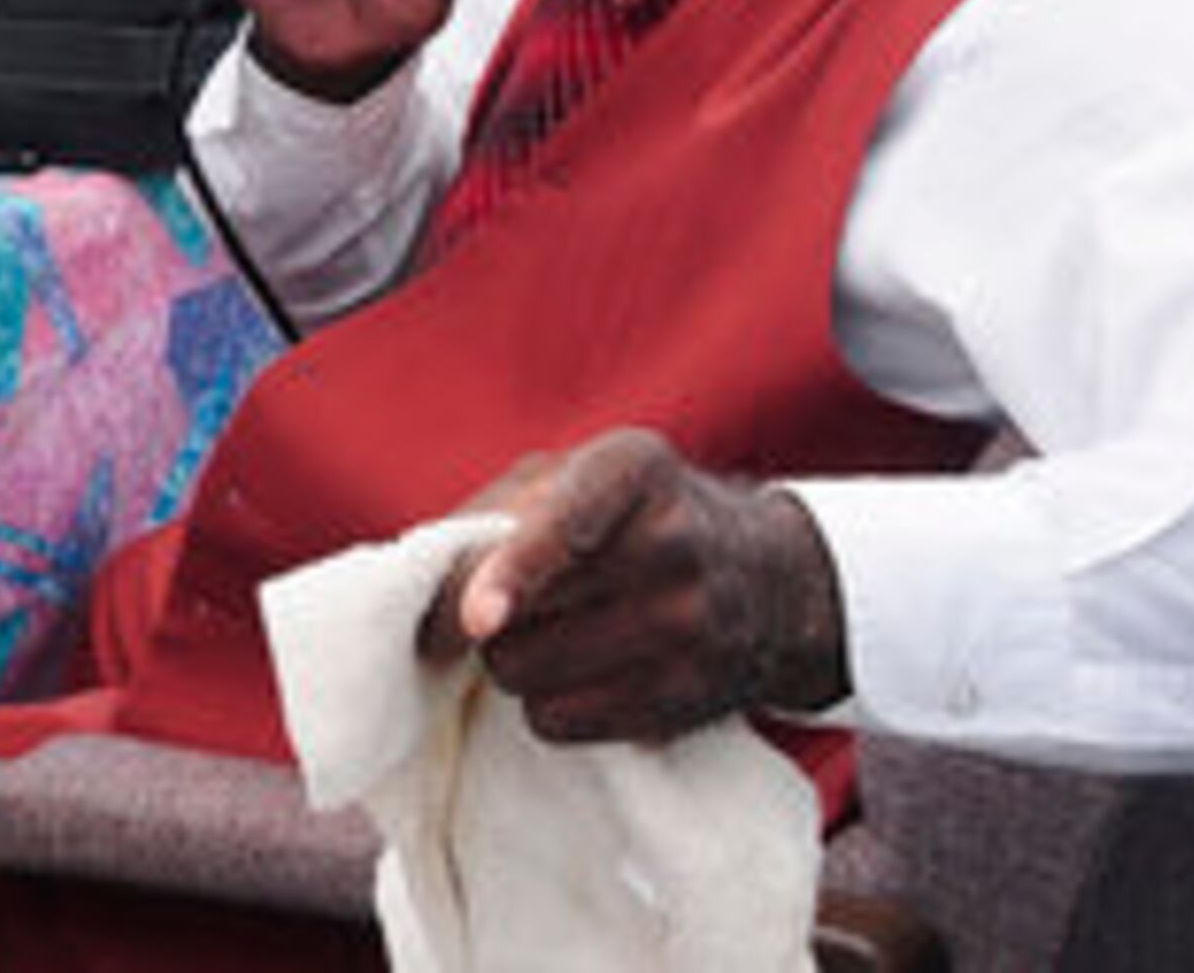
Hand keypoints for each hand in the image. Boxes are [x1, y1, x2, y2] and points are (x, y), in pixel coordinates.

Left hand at [419, 430, 847, 743]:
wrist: (769, 578)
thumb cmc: (636, 517)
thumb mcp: (580, 476)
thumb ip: (496, 510)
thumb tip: (424, 578)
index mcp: (634, 470)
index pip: (568, 523)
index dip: (515, 571)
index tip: (479, 617)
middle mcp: (673, 544)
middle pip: (524, 617)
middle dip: (485, 620)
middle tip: (499, 608)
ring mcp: (689, 627)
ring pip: (532, 676)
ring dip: (513, 664)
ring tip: (547, 634)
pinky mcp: (686, 699)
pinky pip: (562, 723)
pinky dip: (546, 706)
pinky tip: (578, 673)